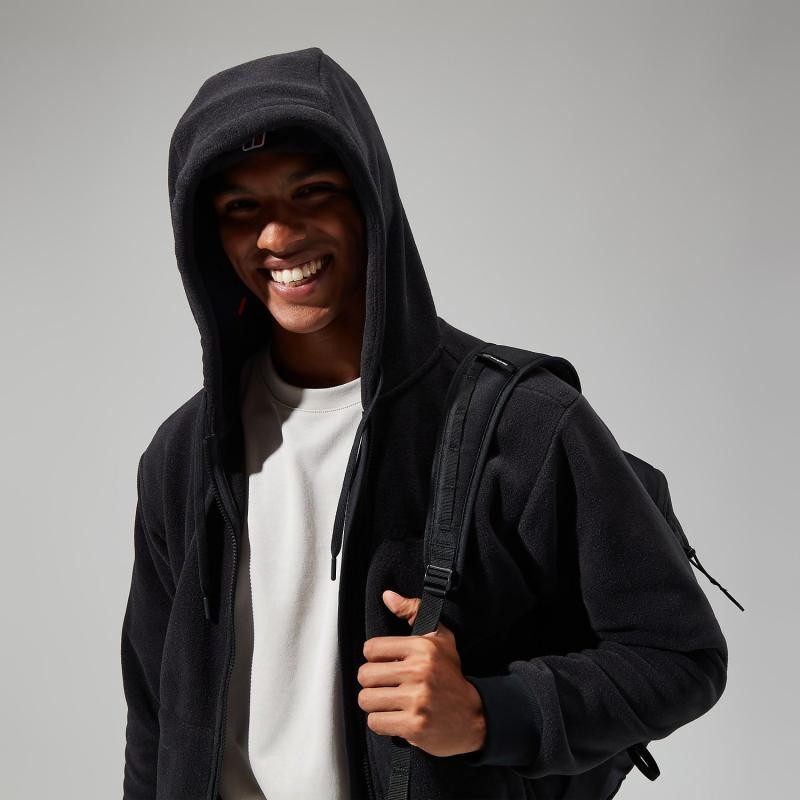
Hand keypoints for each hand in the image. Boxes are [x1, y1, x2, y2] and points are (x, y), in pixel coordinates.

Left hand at [356, 589, 486, 757]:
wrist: (475, 716)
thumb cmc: (451, 675)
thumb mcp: (440, 638)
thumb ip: (413, 611)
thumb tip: (387, 596)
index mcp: (422, 648)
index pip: (371, 649)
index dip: (375, 657)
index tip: (385, 663)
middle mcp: (419, 672)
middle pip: (365, 675)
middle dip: (372, 682)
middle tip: (385, 685)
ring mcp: (417, 700)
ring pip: (367, 699)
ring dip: (374, 703)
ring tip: (389, 701)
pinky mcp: (414, 726)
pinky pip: (376, 722)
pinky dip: (381, 722)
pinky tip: (394, 716)